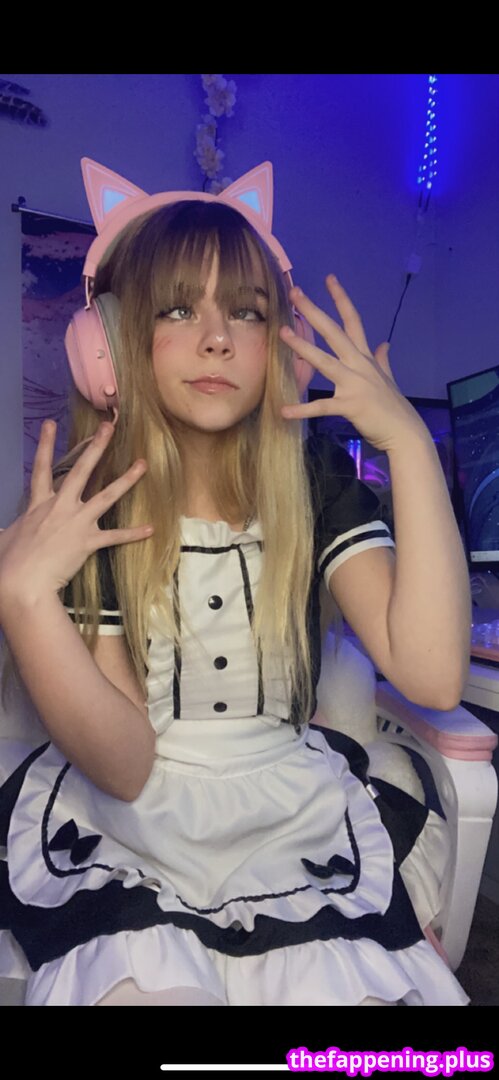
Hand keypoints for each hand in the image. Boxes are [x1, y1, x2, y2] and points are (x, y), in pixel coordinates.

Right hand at [0, 421, 152, 602]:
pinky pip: (115, 537)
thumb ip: (8, 531)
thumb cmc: (9, 562)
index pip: (41, 468)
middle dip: (96, 447)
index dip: (44, 444)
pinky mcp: (88, 541)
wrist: (23, 581)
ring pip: (106, 495)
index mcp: (38, 505)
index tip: (50, 424)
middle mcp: (60, 507)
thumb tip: (4, 532)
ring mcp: (76, 522)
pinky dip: (133, 534)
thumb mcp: (4, 538)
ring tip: (142, 465)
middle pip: (81, 471)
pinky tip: (150, 529)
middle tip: (108, 427)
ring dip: (126, 479)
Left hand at [280, 276, 426, 453]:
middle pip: (334, 332)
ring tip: (282, 333)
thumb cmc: (393, 407)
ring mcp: (355, 384)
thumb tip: (385, 343)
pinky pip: (322, 407)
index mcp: (366, 357)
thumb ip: (382, 360)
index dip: (341, 298)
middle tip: (295, 293)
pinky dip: (302, 410)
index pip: (353, 321)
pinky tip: (283, 411)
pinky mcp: (350, 405)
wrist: (405, 432)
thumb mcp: (388, 378)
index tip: (329, 278)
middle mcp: (359, 365)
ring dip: (302, 347)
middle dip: (314, 311)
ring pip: (324, 361)